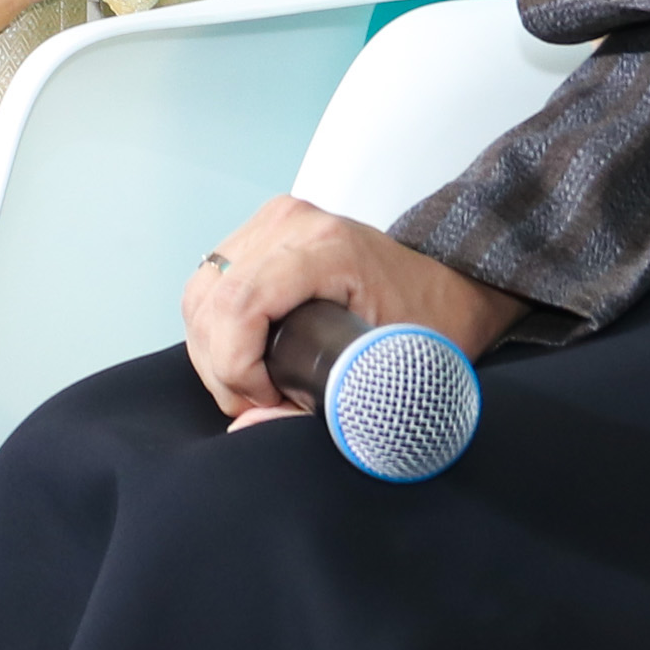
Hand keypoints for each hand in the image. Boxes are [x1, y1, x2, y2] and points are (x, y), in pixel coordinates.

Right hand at [179, 195, 522, 422]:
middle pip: (210, 303)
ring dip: (215, 352)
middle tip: (265, 401)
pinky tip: (250, 356)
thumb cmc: (431, 323)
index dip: (236, 367)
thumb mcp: (388, 374)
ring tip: (260, 382)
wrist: (449, 284)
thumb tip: (243, 427)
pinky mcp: (260, 231)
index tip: (269, 399)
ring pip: (200, 295)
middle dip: (224, 368)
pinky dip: (216, 330)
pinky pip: (207, 285)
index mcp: (327, 246)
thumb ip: (319, 409)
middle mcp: (291, 221)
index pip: (238, 305)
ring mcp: (273, 221)